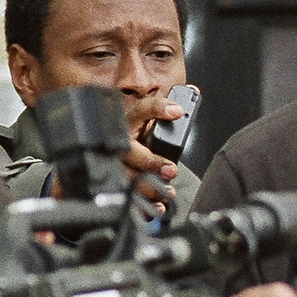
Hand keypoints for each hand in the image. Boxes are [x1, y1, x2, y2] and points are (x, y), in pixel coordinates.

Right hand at [121, 88, 186, 207]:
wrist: (104, 155)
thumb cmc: (133, 137)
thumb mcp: (147, 121)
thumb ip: (168, 108)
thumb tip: (193, 90)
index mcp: (127, 122)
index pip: (141, 110)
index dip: (158, 108)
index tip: (177, 110)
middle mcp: (117, 141)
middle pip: (128, 150)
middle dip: (151, 161)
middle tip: (171, 170)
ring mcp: (112, 163)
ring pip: (126, 176)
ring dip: (149, 186)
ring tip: (167, 191)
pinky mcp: (113, 181)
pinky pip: (126, 194)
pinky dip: (143, 204)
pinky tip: (158, 207)